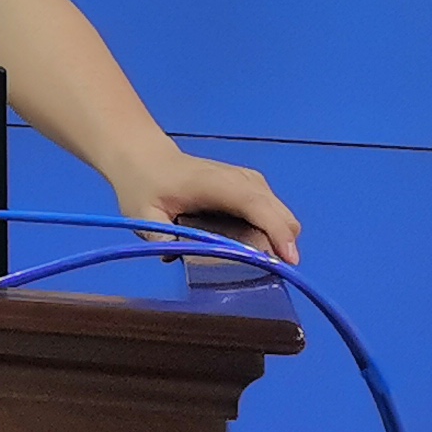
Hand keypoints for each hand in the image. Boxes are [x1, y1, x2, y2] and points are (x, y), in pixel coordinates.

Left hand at [107, 143, 301, 264]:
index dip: (276, 231)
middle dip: (282, 243)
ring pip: (281, 213)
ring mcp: (248, 180)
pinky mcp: (250, 185)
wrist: (145, 159)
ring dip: (279, 238)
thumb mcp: (142, 213)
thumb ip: (158, 235)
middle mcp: (239, 179)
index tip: (289, 260)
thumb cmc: (144, 186)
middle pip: (279, 212)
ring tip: (262, 263)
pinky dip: (273, 230)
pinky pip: (273, 211)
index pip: (255, 205)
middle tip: (271, 272)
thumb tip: (174, 257)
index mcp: (215, 184)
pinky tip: (258, 247)